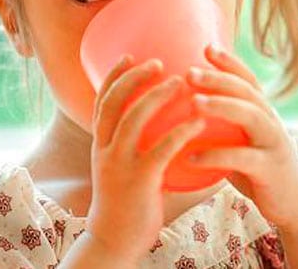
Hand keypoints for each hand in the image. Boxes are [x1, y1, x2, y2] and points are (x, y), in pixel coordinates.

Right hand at [86, 55, 205, 262]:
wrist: (114, 241)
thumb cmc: (124, 205)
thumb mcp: (118, 170)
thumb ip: (133, 148)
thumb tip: (161, 129)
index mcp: (100, 144)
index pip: (101, 101)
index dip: (113, 76)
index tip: (129, 56)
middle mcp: (105, 149)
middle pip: (115, 102)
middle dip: (135, 78)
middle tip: (157, 62)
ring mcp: (120, 164)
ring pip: (134, 119)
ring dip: (157, 96)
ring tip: (179, 81)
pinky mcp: (140, 180)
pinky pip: (160, 150)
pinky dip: (179, 131)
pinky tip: (198, 121)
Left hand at [186, 43, 297, 232]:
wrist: (295, 203)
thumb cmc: (257, 168)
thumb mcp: (241, 140)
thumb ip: (221, 124)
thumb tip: (178, 108)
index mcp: (262, 112)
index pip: (248, 79)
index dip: (229, 62)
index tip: (206, 47)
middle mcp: (271, 122)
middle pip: (247, 92)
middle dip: (219, 79)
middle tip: (190, 72)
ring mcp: (274, 144)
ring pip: (251, 117)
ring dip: (222, 106)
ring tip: (194, 103)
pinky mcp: (271, 170)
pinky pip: (243, 159)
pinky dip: (216, 156)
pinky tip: (191, 157)